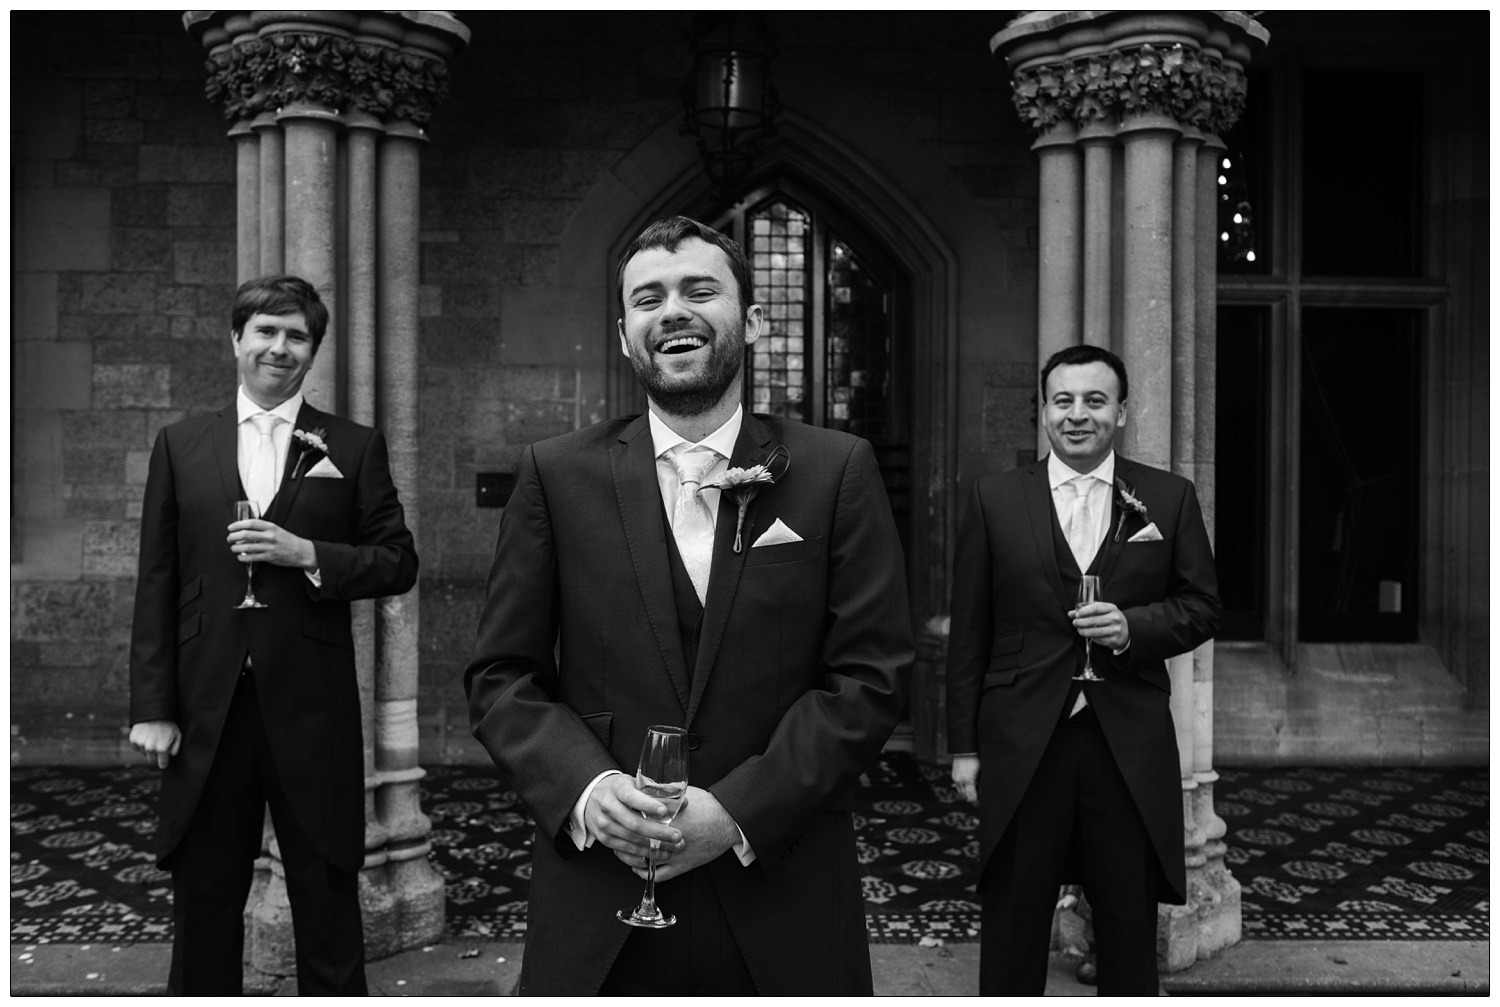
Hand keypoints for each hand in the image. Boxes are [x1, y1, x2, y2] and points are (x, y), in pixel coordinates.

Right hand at [129, 720, 180, 767]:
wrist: (155, 712)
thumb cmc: (168, 724)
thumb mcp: (177, 735)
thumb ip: (175, 748)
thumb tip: (171, 756)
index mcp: (162, 748)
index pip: (162, 764)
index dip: (163, 763)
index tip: (163, 763)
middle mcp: (150, 748)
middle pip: (152, 759)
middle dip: (155, 755)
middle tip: (158, 746)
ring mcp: (141, 743)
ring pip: (144, 753)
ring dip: (147, 748)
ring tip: (152, 737)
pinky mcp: (133, 739)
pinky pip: (136, 747)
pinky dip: (139, 744)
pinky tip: (145, 736)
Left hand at [227, 519, 316, 569]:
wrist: (301, 551)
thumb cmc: (287, 540)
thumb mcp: (276, 530)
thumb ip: (262, 529)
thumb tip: (244, 530)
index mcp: (271, 527)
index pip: (251, 523)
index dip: (238, 524)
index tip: (231, 527)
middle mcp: (270, 536)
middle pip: (246, 534)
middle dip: (233, 536)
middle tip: (229, 538)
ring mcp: (269, 547)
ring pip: (247, 547)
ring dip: (236, 548)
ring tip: (233, 548)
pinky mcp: (269, 557)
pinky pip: (252, 557)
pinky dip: (243, 557)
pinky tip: (240, 556)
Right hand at [584, 774, 685, 860]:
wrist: (592, 797)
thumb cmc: (621, 789)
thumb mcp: (635, 782)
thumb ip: (659, 791)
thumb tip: (685, 802)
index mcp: (617, 789)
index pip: (632, 797)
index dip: (648, 805)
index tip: (664, 812)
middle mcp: (608, 807)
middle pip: (634, 824)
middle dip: (658, 833)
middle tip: (678, 837)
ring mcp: (604, 825)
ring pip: (631, 841)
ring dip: (654, 848)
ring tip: (672, 848)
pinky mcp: (604, 840)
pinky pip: (624, 851)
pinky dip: (642, 855)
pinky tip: (656, 856)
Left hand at [621, 786, 737, 882]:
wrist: (726, 821)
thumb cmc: (706, 805)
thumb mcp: (680, 793)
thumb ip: (660, 793)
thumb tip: (643, 787)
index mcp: (662, 817)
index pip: (634, 820)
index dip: (622, 819)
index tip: (616, 817)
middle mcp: (664, 837)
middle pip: (635, 840)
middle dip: (623, 837)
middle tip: (616, 833)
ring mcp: (671, 853)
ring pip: (643, 859)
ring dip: (630, 856)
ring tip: (622, 850)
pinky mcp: (680, 866)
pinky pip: (656, 874)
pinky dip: (643, 871)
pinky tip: (638, 866)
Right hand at [951, 754, 979, 803]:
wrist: (965, 749)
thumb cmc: (977, 759)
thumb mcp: (981, 771)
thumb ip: (980, 783)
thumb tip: (982, 792)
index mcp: (969, 781)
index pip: (971, 797)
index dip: (976, 802)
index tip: (980, 803)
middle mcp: (961, 781)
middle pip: (965, 796)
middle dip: (971, 798)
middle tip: (978, 798)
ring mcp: (956, 778)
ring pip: (961, 791)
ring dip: (966, 793)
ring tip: (973, 792)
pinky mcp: (954, 775)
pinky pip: (958, 785)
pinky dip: (962, 787)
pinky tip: (968, 785)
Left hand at [1069, 601, 1129, 650]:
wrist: (1126, 631)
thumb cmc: (1111, 618)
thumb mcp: (1102, 611)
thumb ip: (1087, 610)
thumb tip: (1071, 613)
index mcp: (1112, 608)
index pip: (1097, 608)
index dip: (1085, 611)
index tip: (1077, 614)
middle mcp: (1115, 618)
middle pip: (1094, 620)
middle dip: (1081, 622)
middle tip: (1075, 623)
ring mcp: (1116, 630)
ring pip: (1095, 632)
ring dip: (1084, 631)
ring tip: (1079, 630)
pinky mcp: (1114, 640)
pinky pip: (1099, 640)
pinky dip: (1092, 638)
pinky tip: (1089, 635)